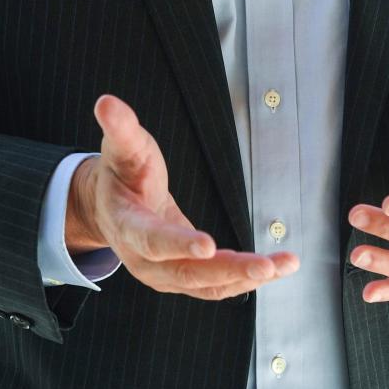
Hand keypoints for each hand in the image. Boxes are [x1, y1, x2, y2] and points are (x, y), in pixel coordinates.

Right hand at [71, 94, 299, 299]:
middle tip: (265, 265)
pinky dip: (245, 279)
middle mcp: (144, 260)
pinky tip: (275, 268)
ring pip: (207, 285)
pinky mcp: (183, 278)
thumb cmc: (121, 175)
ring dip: (245, 277)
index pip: (152, 239)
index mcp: (127, 226)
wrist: (112, 208)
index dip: (178, 244)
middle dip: (228, 270)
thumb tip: (106, 102)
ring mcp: (164, 275)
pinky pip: (215, 285)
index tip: (208, 245)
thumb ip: (120, 128)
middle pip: (187, 272)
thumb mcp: (121, 147)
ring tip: (282, 265)